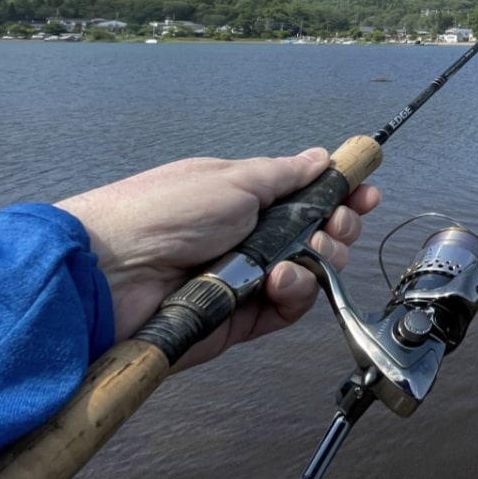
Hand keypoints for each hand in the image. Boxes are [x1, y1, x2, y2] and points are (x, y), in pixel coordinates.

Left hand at [55, 147, 382, 371]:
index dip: (339, 195)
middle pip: (317, 235)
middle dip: (338, 228)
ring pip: (310, 273)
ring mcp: (245, 279)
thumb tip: (320, 159)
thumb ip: (285, 175)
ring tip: (305, 255)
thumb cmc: (163, 213)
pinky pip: (287, 308)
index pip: (305, 196)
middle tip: (337, 224)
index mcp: (242, 197)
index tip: (365, 193)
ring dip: (319, 261)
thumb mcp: (232, 179)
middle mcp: (247, 238)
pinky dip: (294, 294)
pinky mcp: (240, 319)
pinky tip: (281, 282)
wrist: (112, 274)